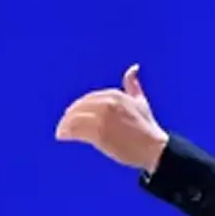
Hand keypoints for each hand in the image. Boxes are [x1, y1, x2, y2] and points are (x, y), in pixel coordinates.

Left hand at [55, 64, 169, 171]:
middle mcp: (107, 103)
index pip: (88, 99)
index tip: (71, 115)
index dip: (79, 107)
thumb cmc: (147, 127)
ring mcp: (103, 118)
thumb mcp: (140, 101)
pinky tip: (61, 136)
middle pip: (79, 107)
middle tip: (63, 125)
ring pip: (75, 118)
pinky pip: (76, 130)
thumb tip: (133, 67)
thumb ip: (133, 84)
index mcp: (115, 95)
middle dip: (70, 116)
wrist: (154, 148)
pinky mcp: (99, 132)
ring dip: (65, 125)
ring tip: (61, 132)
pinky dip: (66, 132)